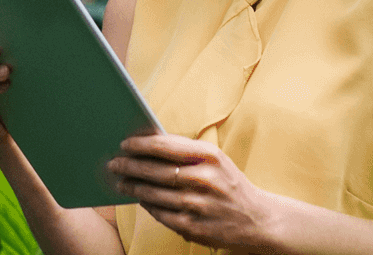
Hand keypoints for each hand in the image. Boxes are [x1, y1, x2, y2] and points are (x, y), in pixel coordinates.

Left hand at [107, 132, 278, 254]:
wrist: (257, 219)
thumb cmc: (230, 184)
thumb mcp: (216, 160)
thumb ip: (187, 152)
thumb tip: (150, 144)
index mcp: (209, 156)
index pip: (166, 146)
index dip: (141, 144)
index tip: (125, 143)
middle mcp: (203, 179)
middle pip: (156, 171)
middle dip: (130, 166)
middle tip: (114, 163)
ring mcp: (198, 205)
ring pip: (154, 194)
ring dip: (133, 187)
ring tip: (121, 182)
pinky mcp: (194, 227)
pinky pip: (161, 215)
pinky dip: (147, 206)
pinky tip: (140, 199)